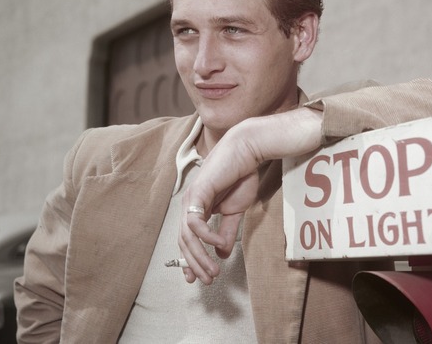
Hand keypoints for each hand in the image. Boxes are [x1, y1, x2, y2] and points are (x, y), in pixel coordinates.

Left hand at [178, 107, 322, 283]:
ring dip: (199, 256)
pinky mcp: (198, 192)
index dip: (190, 260)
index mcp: (197, 208)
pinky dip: (205, 236)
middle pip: (184, 241)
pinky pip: (196, 221)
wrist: (247, 152)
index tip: (197, 278)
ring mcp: (192, 198)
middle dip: (195, 264)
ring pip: (187, 235)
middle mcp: (190, 204)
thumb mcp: (235, 211)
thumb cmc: (241, 176)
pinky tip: (216, 245)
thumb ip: (227, 231)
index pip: (187, 239)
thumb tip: (221, 253)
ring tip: (212, 271)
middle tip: (207, 280)